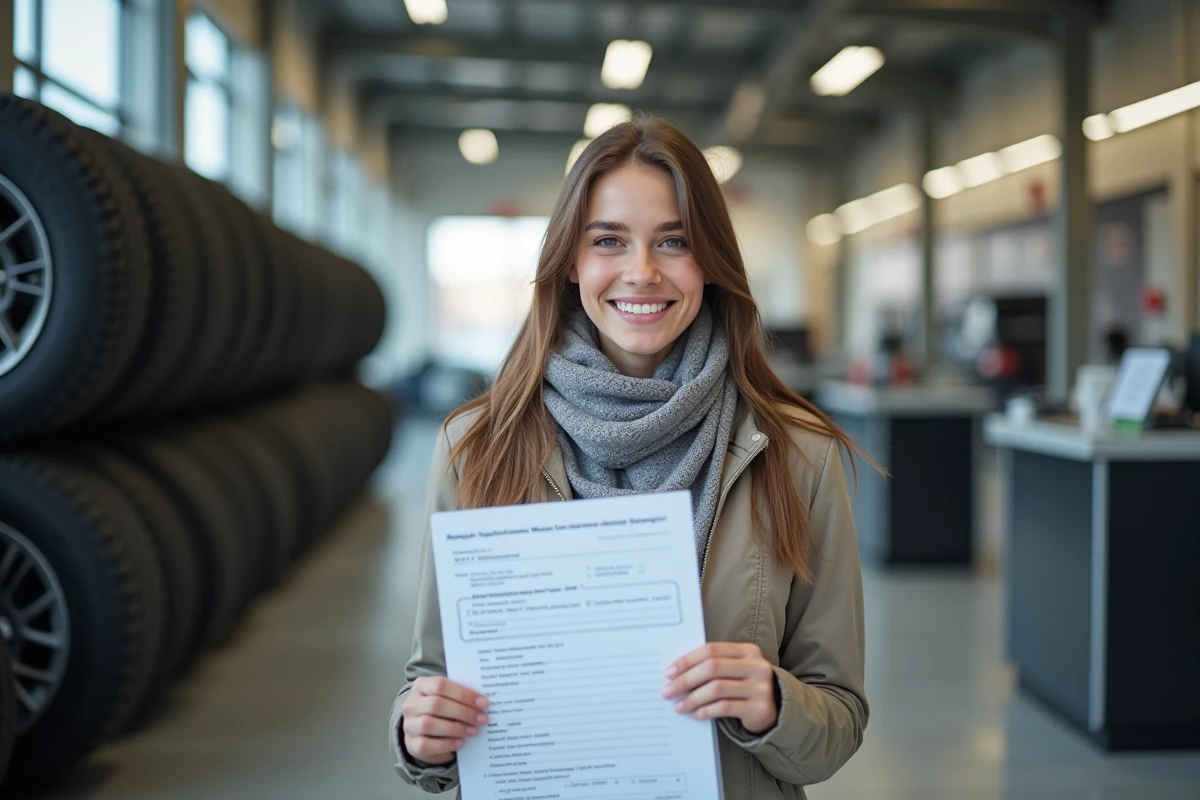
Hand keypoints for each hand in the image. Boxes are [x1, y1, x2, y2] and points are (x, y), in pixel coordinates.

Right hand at [401, 676, 488, 765]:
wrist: (421, 730)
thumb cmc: (441, 709)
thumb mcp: (447, 697)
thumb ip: (459, 696)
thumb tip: (483, 702)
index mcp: (421, 685)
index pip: (440, 685)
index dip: (463, 694)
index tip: (483, 703)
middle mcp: (411, 704)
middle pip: (436, 704)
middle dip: (463, 712)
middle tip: (482, 719)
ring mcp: (409, 725)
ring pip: (429, 724)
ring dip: (456, 728)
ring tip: (473, 731)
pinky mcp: (412, 744)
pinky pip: (427, 744)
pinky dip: (446, 744)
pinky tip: (460, 742)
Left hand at [661, 642, 777, 734]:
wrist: (775, 709)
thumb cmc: (744, 686)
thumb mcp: (733, 670)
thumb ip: (712, 666)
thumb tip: (675, 673)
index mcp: (748, 651)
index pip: (711, 650)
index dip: (687, 660)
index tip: (668, 672)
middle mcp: (757, 666)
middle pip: (713, 668)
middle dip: (685, 680)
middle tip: (667, 691)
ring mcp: (761, 687)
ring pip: (717, 689)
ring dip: (693, 698)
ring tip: (679, 706)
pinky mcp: (760, 708)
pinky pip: (726, 708)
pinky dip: (706, 711)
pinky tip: (695, 714)